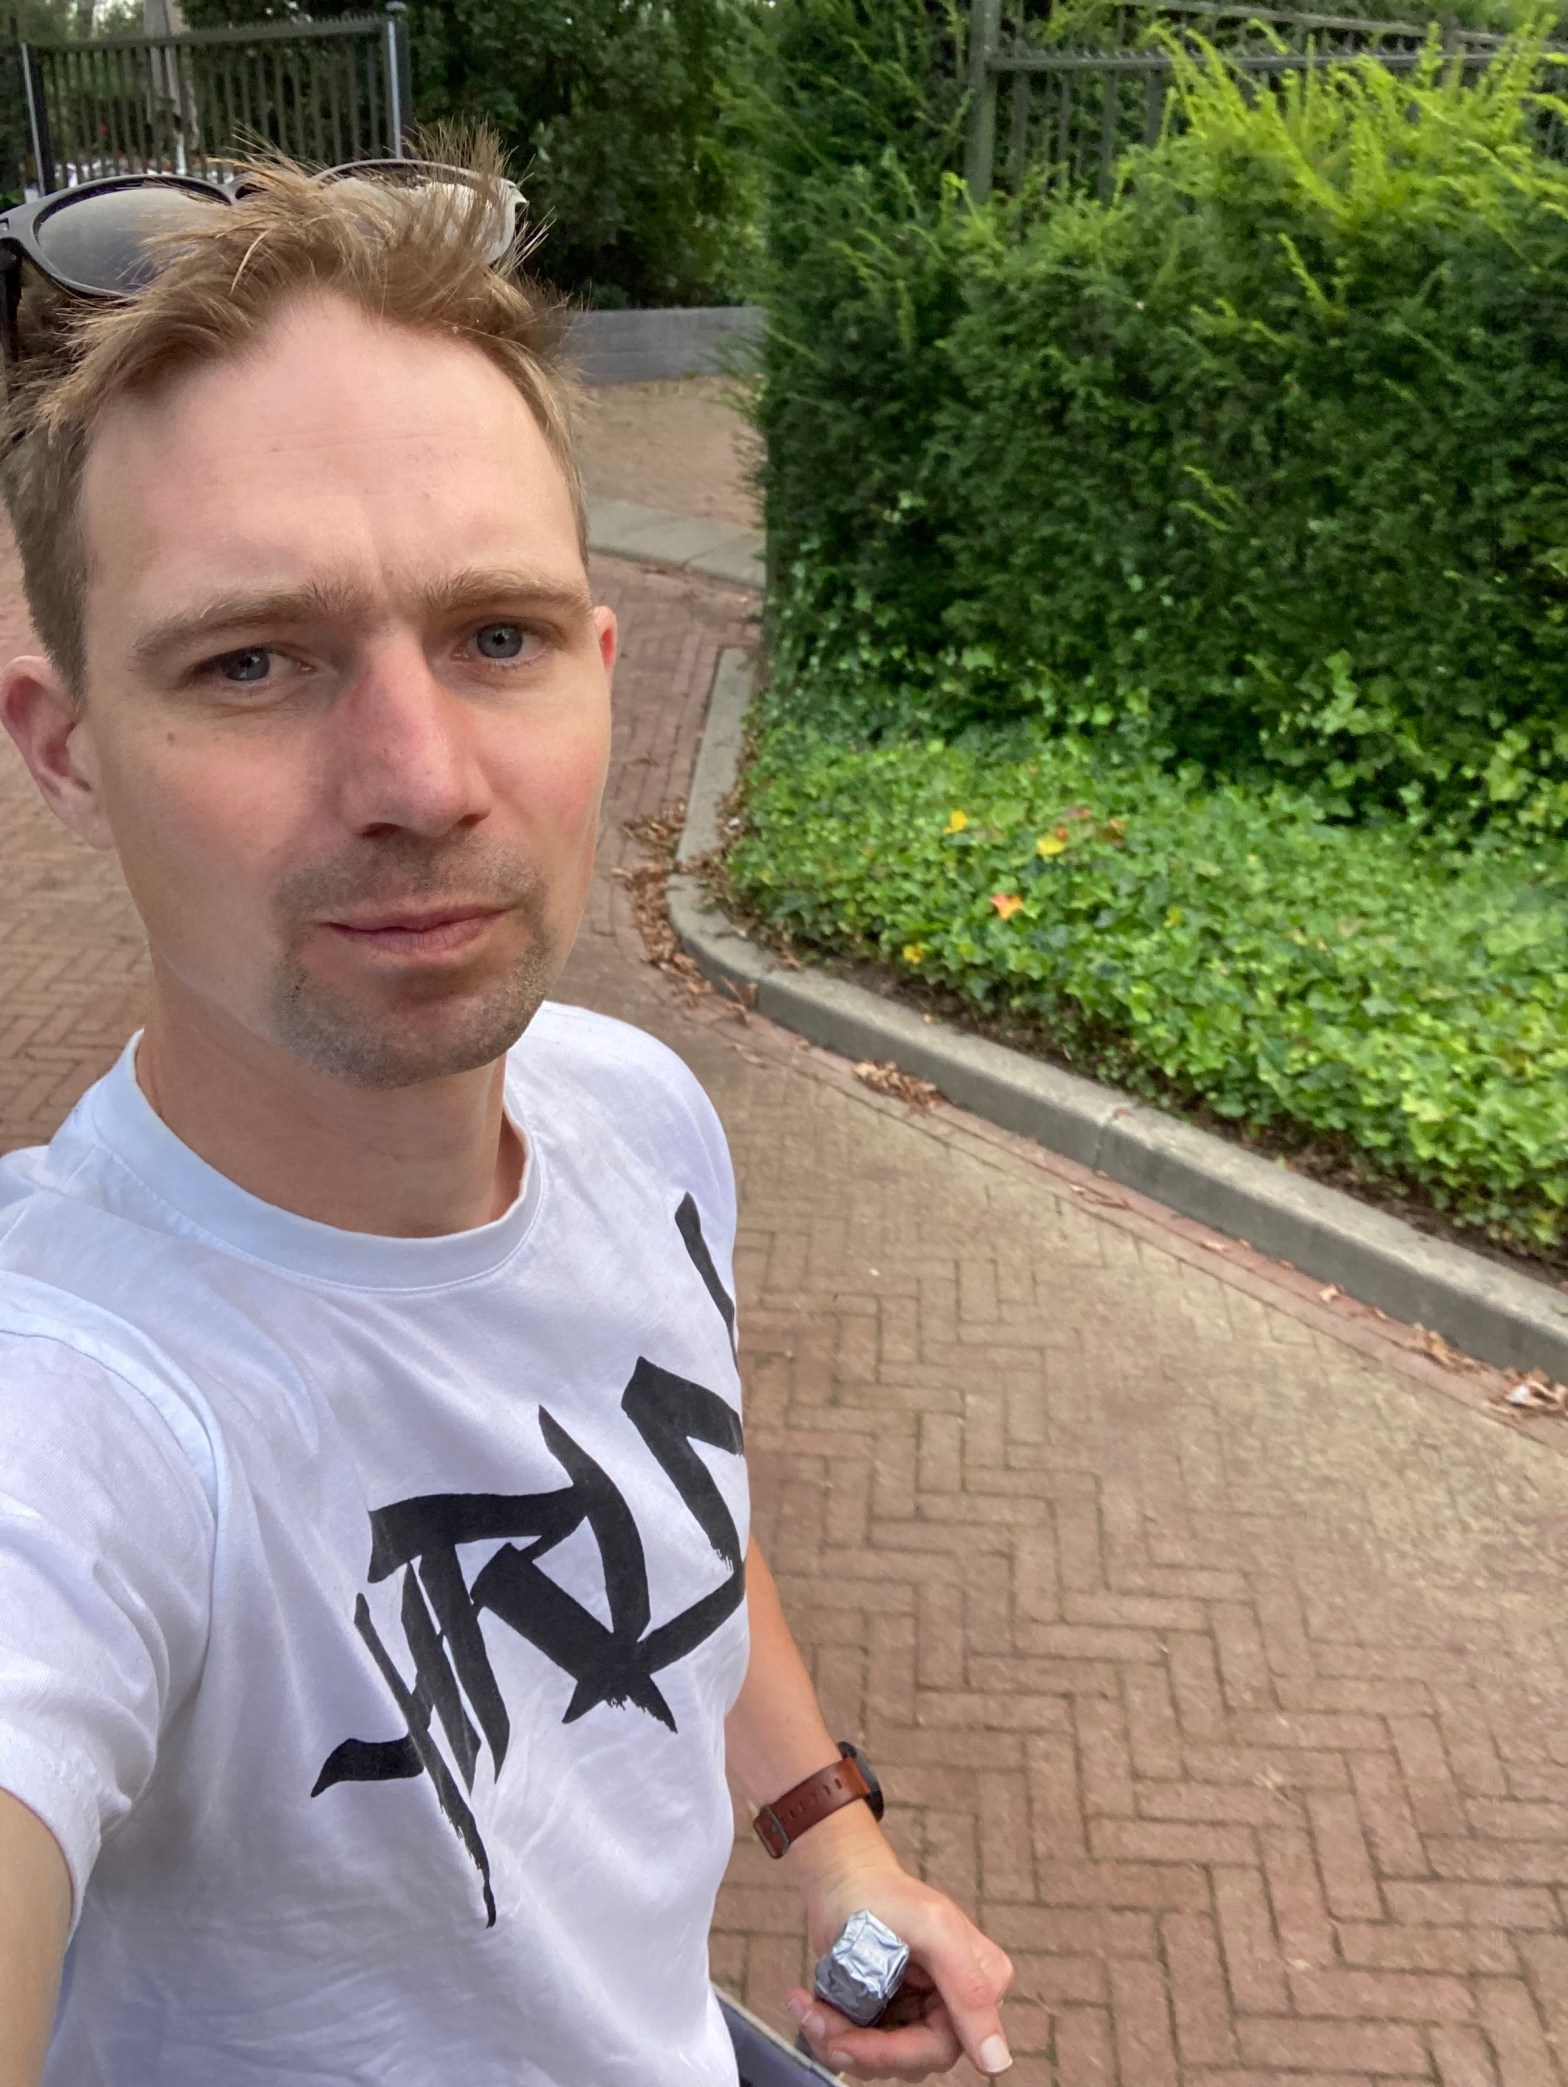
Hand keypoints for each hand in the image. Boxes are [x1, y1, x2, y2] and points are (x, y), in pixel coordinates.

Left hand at [786, 1856, 1015, 2079]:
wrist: (843, 1880)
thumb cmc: (887, 1893)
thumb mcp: (934, 1931)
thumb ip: (971, 1990)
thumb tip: (997, 2062)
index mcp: (980, 1985)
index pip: (942, 2047)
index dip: (891, 2052)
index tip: (844, 2042)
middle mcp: (954, 2006)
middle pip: (907, 2058)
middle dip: (856, 2043)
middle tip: (817, 2018)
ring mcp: (919, 2014)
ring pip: (880, 2059)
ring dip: (837, 2037)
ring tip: (807, 2004)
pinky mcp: (888, 2018)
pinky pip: (861, 2047)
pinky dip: (831, 2031)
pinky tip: (809, 2004)